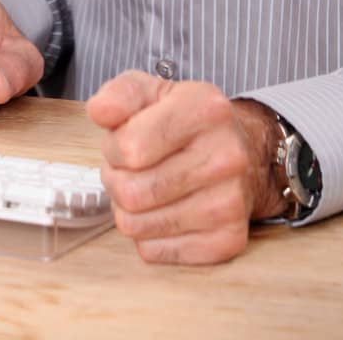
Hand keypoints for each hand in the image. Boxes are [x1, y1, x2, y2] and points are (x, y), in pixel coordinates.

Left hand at [87, 72, 282, 264]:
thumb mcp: (151, 92)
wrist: (243, 154)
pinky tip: (164, 210)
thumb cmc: (186, 122)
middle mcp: (226, 156)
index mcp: (205, 109)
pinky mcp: (228, 239)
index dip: (113, 148)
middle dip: (116, 180)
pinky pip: (155, 251)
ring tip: (144, 186)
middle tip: (128, 169)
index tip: (122, 142)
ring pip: (137, 226)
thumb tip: (99, 111)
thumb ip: (119, 95)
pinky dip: (148, 235)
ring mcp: (231, 201)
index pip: (130, 148)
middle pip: (131, 192)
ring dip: (128, 209)